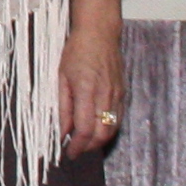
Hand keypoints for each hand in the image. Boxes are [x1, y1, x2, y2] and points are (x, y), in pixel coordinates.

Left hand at [58, 0, 127, 149]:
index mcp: (87, 91)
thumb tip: (63, 131)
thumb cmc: (77, 51)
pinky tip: (96, 129)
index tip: (69, 153)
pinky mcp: (123, 92)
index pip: (85, 129)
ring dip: (99, 141)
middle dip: (89, 147)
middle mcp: (105, 95)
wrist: (100, 32)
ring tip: (84, 142)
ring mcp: (117, 95)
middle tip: (76, 150)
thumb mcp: (61, 77)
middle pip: (102, 134)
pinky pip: (118, 118)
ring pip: (112, 129)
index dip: (77, 146)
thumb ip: (63, 106)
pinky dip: (107, 129)